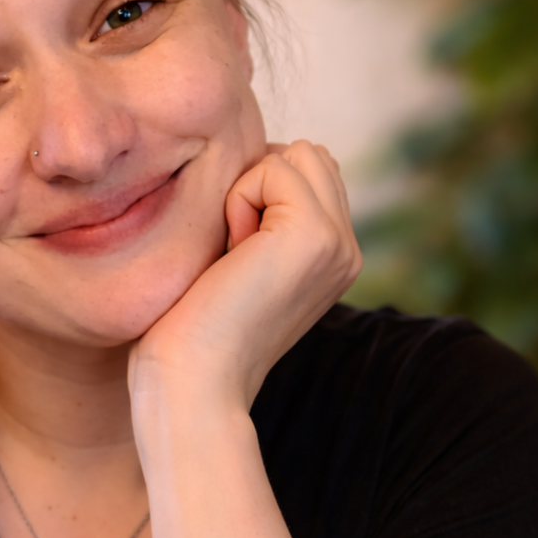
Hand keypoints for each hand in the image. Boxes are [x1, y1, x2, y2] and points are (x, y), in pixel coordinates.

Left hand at [130, 140, 361, 411]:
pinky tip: (231, 250)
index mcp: (332, 257)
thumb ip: (262, 220)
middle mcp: (347, 250)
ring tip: (233, 249)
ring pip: (298, 154)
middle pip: (309, 155)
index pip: (309, 172)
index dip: (257, 191)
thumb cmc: (190, 328)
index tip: (232, 254)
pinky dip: (239, 197)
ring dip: (249, 188)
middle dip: (258, 183)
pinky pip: (275, 167)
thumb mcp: (237, 263)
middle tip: (232, 248)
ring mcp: (338, 243)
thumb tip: (259, 162)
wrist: (192, 382)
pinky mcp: (314, 236)